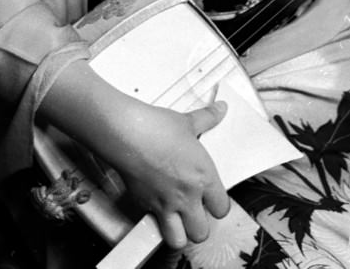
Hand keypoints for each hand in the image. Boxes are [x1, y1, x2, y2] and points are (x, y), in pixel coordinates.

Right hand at [114, 98, 230, 248]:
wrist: (127, 134)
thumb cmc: (156, 128)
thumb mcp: (187, 121)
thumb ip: (207, 118)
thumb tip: (219, 110)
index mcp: (203, 176)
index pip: (222, 208)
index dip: (218, 205)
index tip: (213, 199)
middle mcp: (187, 196)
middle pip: (202, 232)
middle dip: (200, 225)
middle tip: (196, 212)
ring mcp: (165, 204)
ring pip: (178, 240)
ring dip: (179, 233)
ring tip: (178, 220)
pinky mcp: (145, 206)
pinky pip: (154, 225)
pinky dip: (156, 222)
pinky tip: (157, 208)